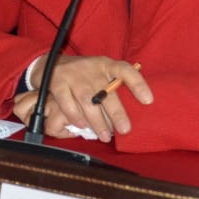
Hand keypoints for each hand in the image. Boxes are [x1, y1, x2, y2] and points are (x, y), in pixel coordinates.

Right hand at [13, 54, 152, 141]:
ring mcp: (74, 75)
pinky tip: (81, 126)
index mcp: (106, 65)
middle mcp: (91, 68)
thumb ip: (113, 86)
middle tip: (125, 130)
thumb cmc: (83, 75)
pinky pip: (66, 101)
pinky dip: (74, 115)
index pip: (125, 70)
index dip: (138, 84)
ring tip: (104, 136)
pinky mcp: (58, 82)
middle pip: (106, 91)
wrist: (50, 63)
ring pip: (88, 99)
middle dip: (116, 112)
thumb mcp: (99, 73)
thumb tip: (134, 111)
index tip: (148, 100)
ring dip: (97, 120)